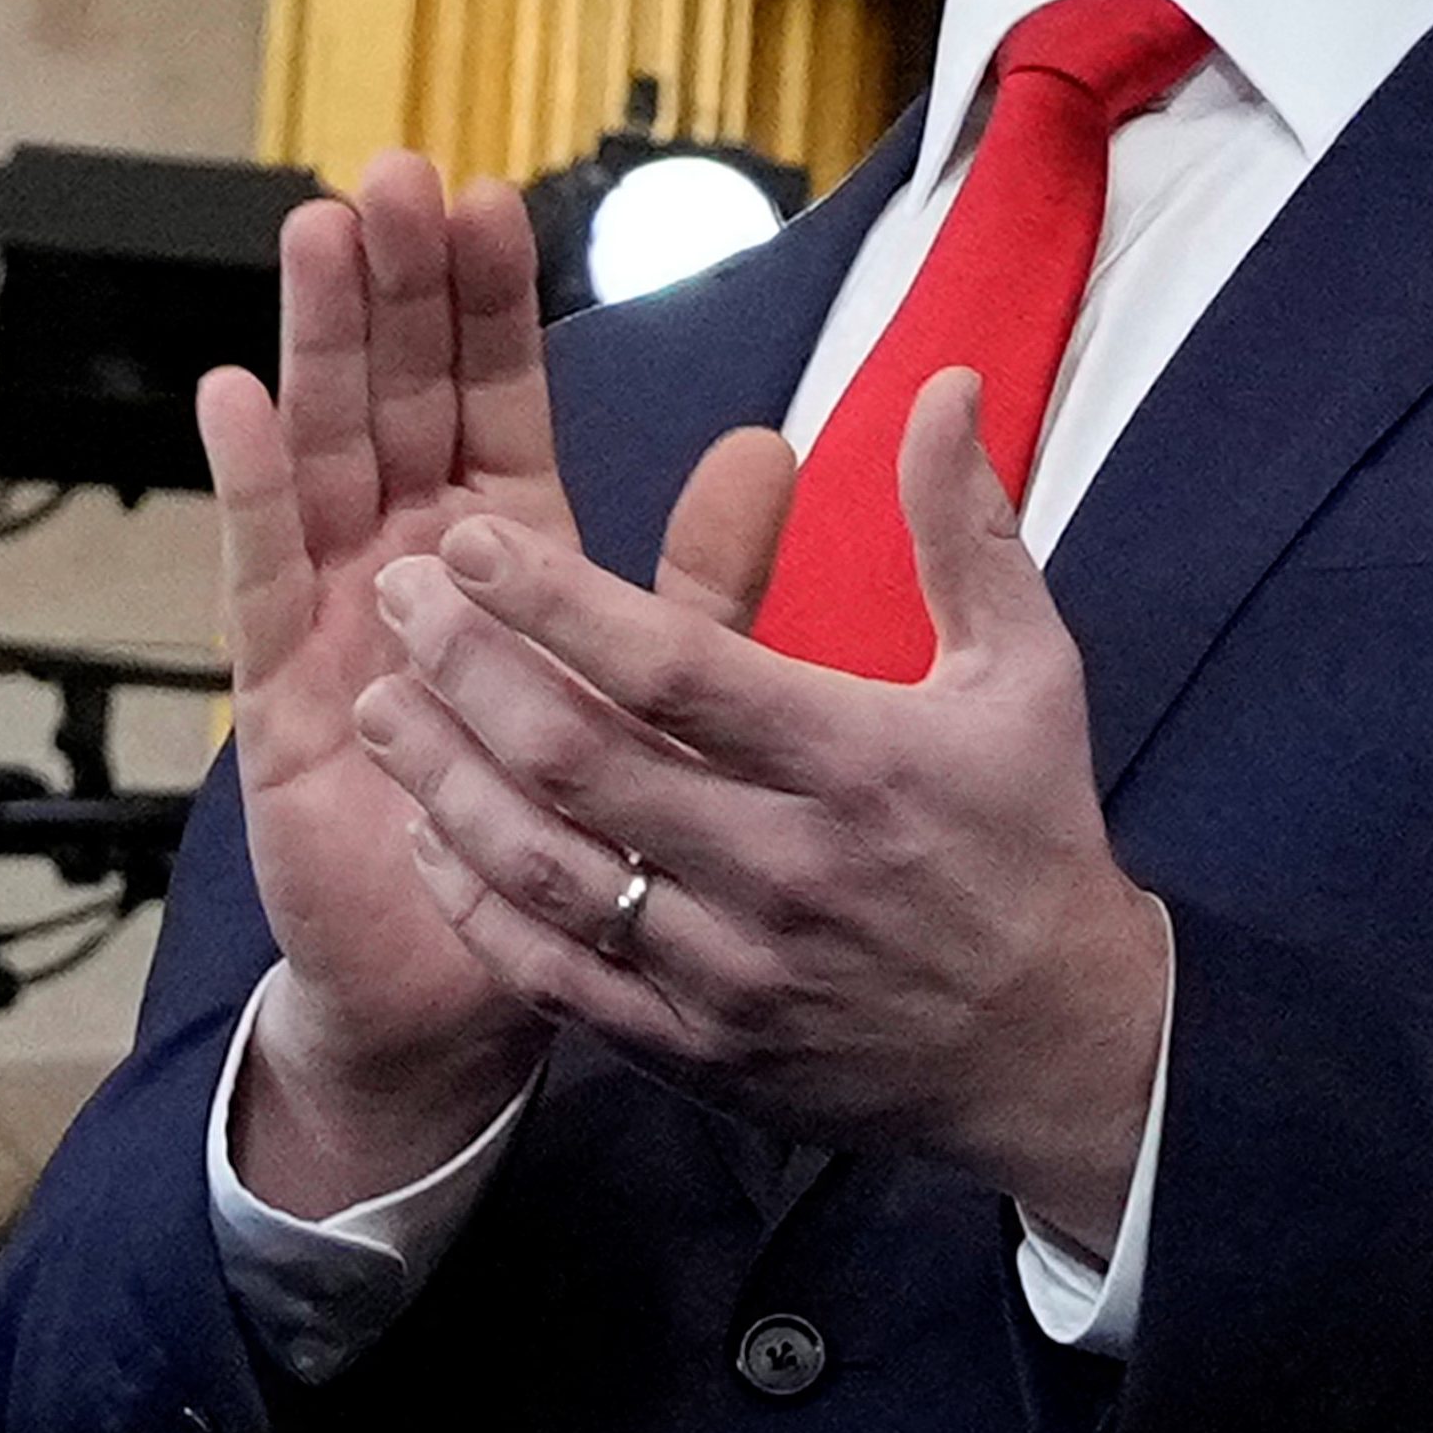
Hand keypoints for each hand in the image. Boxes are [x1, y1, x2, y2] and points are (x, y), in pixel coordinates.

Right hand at [213, 157, 615, 1207]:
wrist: (482, 995)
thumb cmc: (574, 839)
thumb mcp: (667, 694)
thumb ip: (705, 577)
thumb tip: (773, 448)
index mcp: (507, 558)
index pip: (492, 403)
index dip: (486, 307)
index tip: (491, 197)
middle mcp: (408, 571)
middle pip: (397, 402)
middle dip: (394, 289)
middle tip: (394, 174)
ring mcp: (334, 625)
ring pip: (327, 458)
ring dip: (321, 347)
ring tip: (322, 235)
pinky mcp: (284, 700)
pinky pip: (261, 580)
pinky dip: (250, 487)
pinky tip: (235, 398)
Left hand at [358, 370, 1176, 1235]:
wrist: (1053, 1046)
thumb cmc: (1027, 834)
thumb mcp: (1028, 669)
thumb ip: (962, 525)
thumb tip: (941, 383)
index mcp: (859, 762)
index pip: (678, 670)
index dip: (559, 603)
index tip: (470, 541)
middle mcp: (785, 868)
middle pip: (586, 762)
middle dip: (471, 671)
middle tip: (397, 600)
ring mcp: (732, 968)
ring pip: (549, 870)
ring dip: (448, 781)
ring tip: (380, 705)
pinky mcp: (697, 1048)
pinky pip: (554, 975)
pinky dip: (478, 905)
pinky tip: (430, 836)